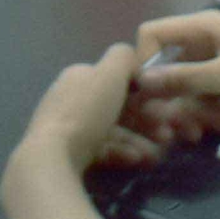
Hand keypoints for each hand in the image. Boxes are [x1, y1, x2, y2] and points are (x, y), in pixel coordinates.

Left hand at [16, 44, 155, 181]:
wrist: (52, 158)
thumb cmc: (85, 112)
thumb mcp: (109, 74)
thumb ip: (124, 58)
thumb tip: (133, 59)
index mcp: (79, 77)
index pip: (115, 79)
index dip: (143, 90)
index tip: (165, 104)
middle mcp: (72, 99)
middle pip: (117, 107)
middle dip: (146, 120)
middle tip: (167, 134)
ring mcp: (69, 128)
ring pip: (112, 131)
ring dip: (139, 140)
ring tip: (157, 153)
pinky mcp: (70, 154)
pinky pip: (102, 149)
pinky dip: (122, 153)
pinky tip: (138, 160)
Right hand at [132, 10, 219, 121]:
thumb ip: (184, 78)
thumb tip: (140, 83)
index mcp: (204, 25)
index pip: (152, 34)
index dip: (143, 62)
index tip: (144, 96)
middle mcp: (206, 40)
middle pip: (166, 68)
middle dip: (171, 100)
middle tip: (176, 130)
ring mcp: (217, 62)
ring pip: (185, 89)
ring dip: (194, 112)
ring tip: (212, 129)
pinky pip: (203, 99)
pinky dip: (210, 113)